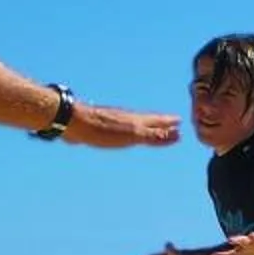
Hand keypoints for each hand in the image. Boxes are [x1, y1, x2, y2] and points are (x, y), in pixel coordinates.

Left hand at [62, 103, 181, 149]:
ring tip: (150, 127)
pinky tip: (123, 132)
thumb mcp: (132, 135)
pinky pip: (121, 129)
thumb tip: (177, 135)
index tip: (179, 120)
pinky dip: (129, 130)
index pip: (157, 120)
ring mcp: (114, 121)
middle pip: (148, 120)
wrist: (73, 123)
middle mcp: (127, 118)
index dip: (168, 122)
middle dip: (160, 121)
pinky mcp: (101, 127)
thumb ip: (154, 136)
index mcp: (136, 120)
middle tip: (171, 122)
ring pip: (134, 123)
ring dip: (145, 125)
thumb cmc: (103, 130)